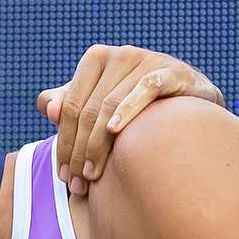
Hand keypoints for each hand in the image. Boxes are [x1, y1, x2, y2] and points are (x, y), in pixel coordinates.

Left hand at [39, 44, 223, 195]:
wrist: (189, 103)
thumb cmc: (135, 107)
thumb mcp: (97, 106)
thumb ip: (69, 106)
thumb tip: (48, 109)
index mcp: (96, 59)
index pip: (71, 106)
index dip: (64, 143)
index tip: (63, 176)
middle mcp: (120, 54)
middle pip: (89, 110)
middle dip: (79, 152)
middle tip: (77, 184)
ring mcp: (147, 59)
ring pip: (110, 105)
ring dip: (98, 145)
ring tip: (92, 176)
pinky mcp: (173, 70)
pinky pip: (146, 89)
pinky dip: (128, 109)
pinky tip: (115, 131)